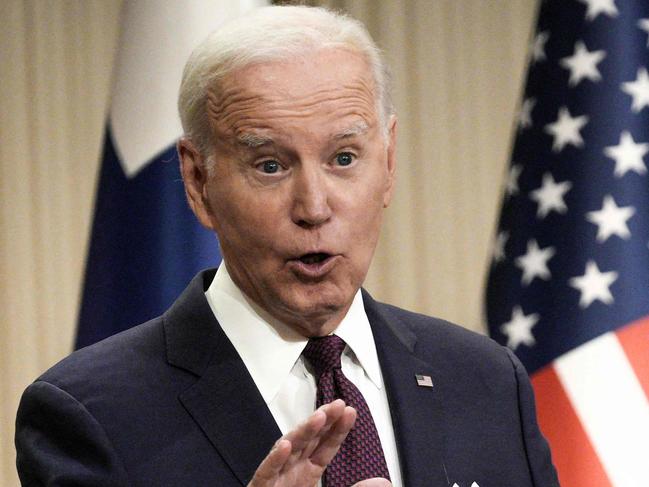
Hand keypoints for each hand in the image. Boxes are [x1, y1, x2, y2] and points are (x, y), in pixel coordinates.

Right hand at [248, 399, 390, 486]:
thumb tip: (385, 481)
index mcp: (307, 473)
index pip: (325, 446)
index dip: (337, 429)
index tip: (350, 411)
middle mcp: (291, 470)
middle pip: (308, 441)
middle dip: (323, 421)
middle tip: (338, 404)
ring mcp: (275, 478)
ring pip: (288, 450)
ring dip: (302, 432)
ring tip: (319, 417)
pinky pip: (266, 472)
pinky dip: (275, 459)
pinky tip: (286, 445)